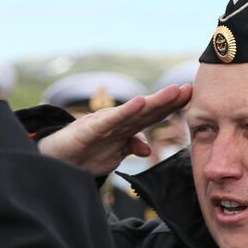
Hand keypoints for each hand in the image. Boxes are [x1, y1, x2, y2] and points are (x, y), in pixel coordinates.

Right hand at [37, 84, 192, 175]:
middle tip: (190, 88)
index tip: (192, 98)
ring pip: (134, 111)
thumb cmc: (83, 153)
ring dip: (154, 101)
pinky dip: (126, 110)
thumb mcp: (112, 154)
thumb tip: (147, 149)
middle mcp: (117, 122)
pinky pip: (111, 120)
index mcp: (125, 128)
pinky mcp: (91, 129)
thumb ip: (130, 148)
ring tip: (172, 92)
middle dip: (169, 100)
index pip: (152, 116)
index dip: (171, 107)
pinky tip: (139, 102)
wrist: (55, 159)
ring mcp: (105, 124)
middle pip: (148, 110)